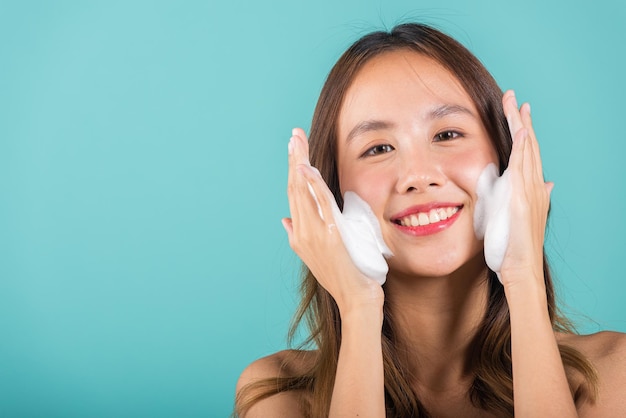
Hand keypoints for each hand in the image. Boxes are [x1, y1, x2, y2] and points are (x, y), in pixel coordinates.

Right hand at [282, 128, 383, 313]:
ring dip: (299, 162)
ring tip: (297, 140)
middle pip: (294, 187)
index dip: (293, 170)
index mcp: (299, 235)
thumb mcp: (316, 256)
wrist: (355, 300)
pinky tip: (306, 167)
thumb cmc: (343, 278)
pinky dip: (312, 184)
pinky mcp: (330, 235)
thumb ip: (298, 236)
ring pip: (302, 191)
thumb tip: (285, 219)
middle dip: (293, 158)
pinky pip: (319, 204)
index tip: (294, 149)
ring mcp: (314, 234)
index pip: (294, 194)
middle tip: (294, 134)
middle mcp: (302, 232)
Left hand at [499, 91, 553, 289]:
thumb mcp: (522, 217)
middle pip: (529, 146)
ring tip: (517, 104)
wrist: (521, 270)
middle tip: (514, 96)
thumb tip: (549, 183)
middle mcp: (534, 187)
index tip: (517, 110)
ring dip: (522, 127)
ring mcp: (530, 193)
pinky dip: (524, 151)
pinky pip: (524, 171)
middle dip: (521, 120)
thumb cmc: (516, 247)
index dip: (523, 130)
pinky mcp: (523, 202)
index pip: (527, 153)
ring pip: (527, 153)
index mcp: (531, 189)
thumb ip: (533, 198)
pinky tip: (523, 134)